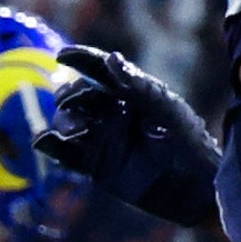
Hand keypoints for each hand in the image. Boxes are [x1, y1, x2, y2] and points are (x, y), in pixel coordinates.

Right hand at [38, 45, 220, 226]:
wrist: (196, 186)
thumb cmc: (188, 141)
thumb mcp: (164, 108)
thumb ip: (137, 85)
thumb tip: (111, 58)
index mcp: (131, 93)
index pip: (99, 70)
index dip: (80, 59)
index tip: (62, 56)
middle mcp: (113, 112)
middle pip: (77, 95)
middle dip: (69, 95)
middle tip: (71, 100)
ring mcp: (103, 138)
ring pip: (69, 122)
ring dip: (63, 120)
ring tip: (74, 131)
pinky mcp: (96, 165)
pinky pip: (66, 153)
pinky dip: (51, 146)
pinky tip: (44, 142)